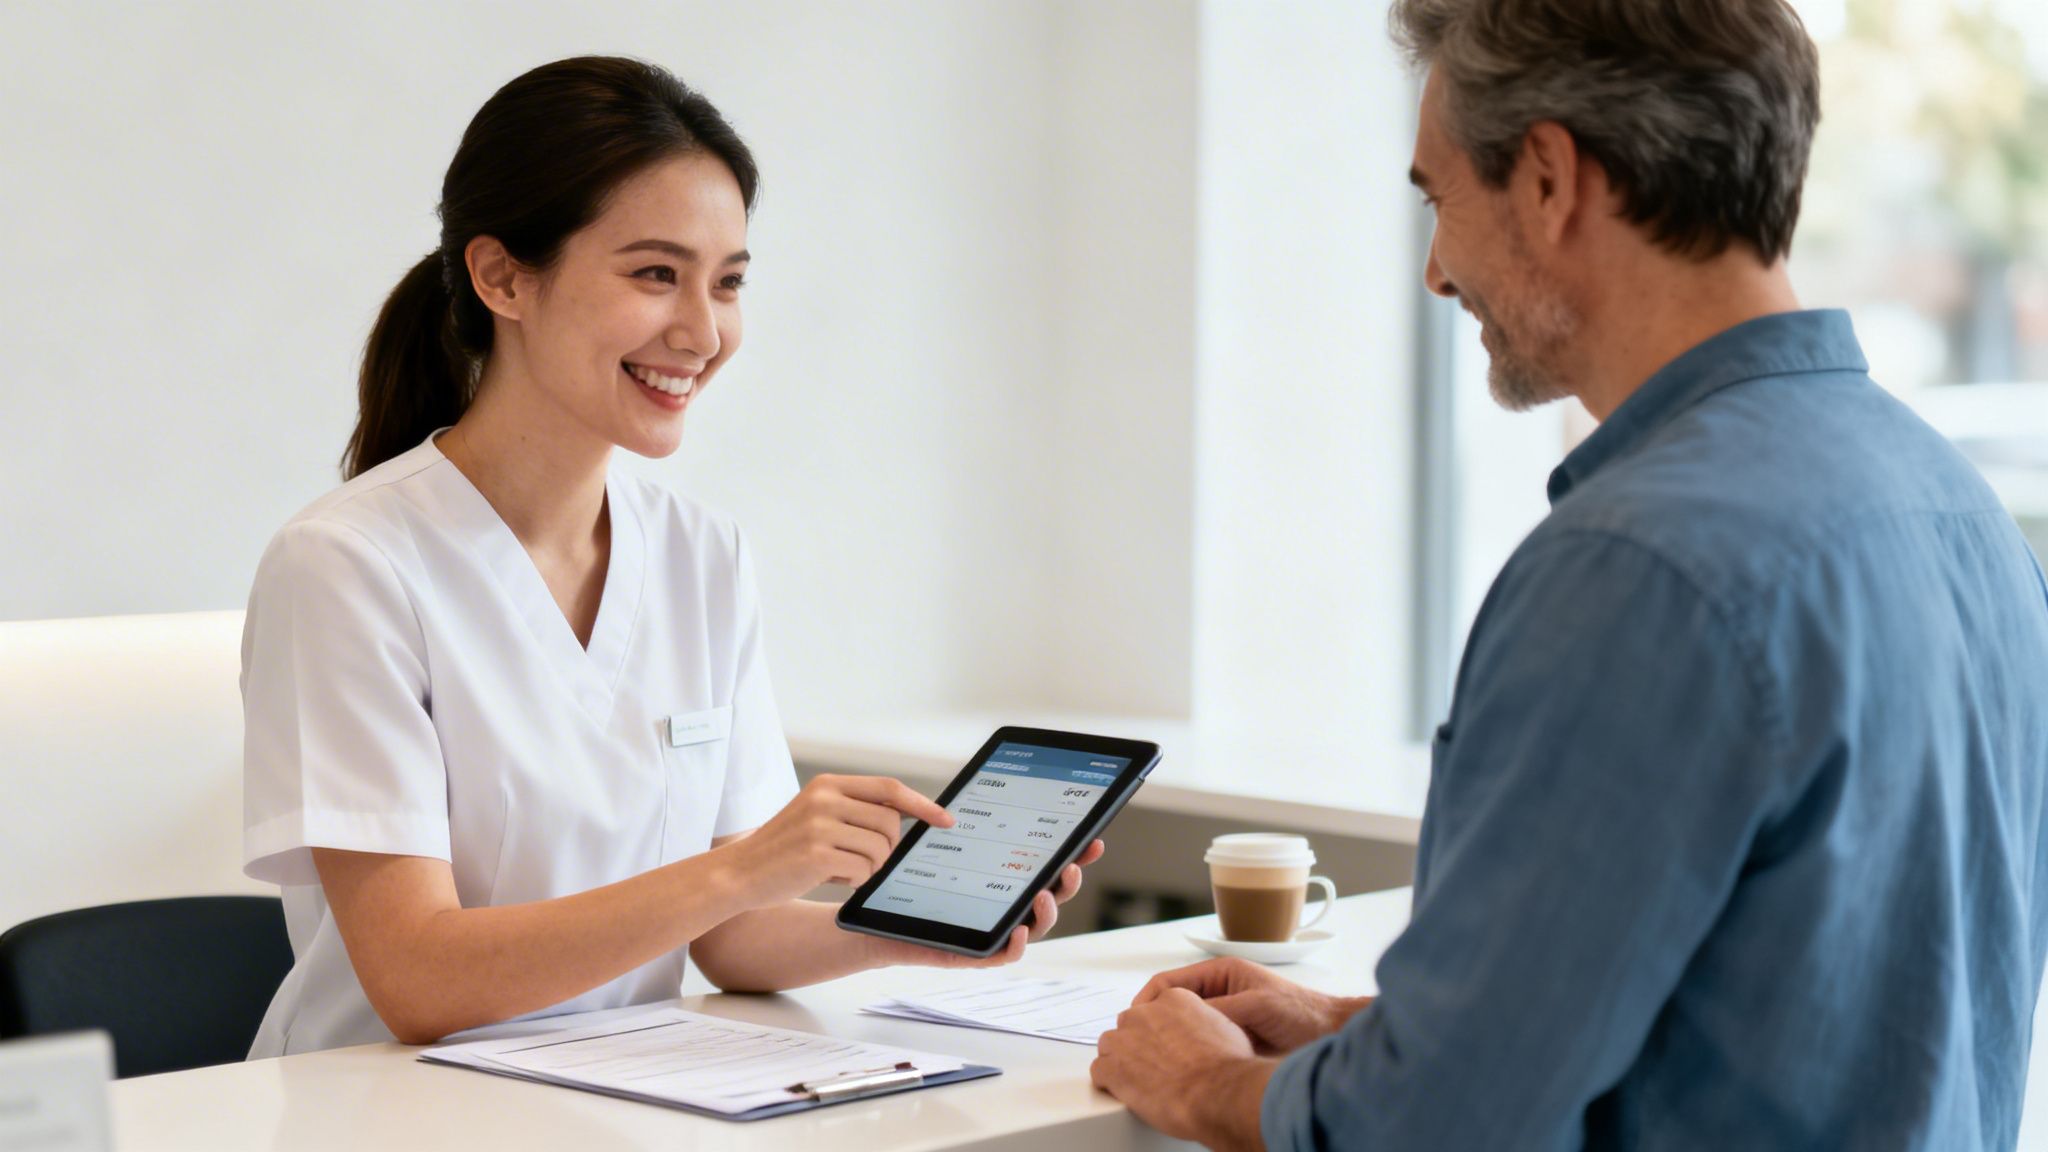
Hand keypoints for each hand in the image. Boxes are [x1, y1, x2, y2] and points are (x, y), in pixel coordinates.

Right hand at [723, 775, 950, 905]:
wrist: (739, 873)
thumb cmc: (785, 849)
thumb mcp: (818, 815)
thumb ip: (855, 810)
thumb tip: (906, 819)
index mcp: (829, 784)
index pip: (890, 788)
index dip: (923, 805)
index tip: (947, 820)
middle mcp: (825, 798)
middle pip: (891, 823)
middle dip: (887, 848)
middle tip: (862, 859)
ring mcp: (820, 825)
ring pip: (880, 849)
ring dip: (869, 867)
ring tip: (839, 868)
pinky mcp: (817, 854)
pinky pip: (863, 870)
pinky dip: (854, 880)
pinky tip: (829, 877)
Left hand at [862, 840, 1105, 968]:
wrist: (876, 917)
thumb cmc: (912, 878)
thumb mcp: (943, 841)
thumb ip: (970, 820)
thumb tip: (998, 783)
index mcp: (1005, 878)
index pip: (1048, 866)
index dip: (1075, 856)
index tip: (1092, 839)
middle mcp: (1004, 905)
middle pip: (1052, 896)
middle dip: (1069, 882)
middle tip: (1072, 865)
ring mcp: (990, 929)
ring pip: (1035, 928)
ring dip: (1047, 913)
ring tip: (1042, 894)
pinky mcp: (969, 953)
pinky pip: (1001, 956)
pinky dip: (1016, 947)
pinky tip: (1018, 931)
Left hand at [1091, 987, 1271, 1149]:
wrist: (1218, 1092)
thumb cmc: (1227, 1066)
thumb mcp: (1225, 1028)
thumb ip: (1204, 1022)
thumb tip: (1204, 1034)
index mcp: (1173, 999)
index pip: (1153, 1009)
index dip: (1157, 1031)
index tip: (1163, 1045)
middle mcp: (1145, 1014)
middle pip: (1129, 1025)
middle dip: (1137, 1044)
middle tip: (1153, 1066)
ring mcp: (1125, 1039)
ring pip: (1110, 1045)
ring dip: (1121, 1061)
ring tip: (1138, 1081)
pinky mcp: (1112, 1067)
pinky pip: (1099, 1071)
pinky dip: (1109, 1082)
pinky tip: (1125, 1092)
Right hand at [1136, 957, 1365, 1054]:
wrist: (1329, 1036)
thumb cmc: (1302, 1012)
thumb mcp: (1258, 1005)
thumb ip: (1224, 1009)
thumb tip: (1190, 1018)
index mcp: (1221, 974)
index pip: (1171, 981)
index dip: (1150, 998)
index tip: (1136, 1017)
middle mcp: (1219, 994)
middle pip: (1173, 1004)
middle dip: (1154, 1020)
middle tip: (1140, 1040)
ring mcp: (1223, 1017)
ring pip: (1184, 1026)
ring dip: (1170, 1038)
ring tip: (1156, 1054)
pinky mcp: (1230, 1039)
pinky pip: (1200, 1043)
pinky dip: (1188, 1052)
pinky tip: (1182, 1066)